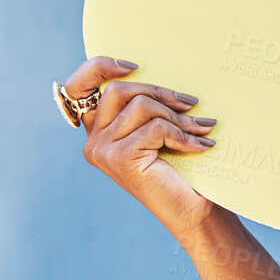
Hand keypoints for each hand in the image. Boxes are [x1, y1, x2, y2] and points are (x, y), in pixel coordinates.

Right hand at [67, 56, 217, 237]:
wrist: (193, 213)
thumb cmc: (181, 172)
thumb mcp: (158, 133)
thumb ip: (146, 108)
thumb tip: (159, 74)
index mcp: (98, 132)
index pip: (77, 87)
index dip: (99, 67)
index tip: (134, 67)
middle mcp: (93, 141)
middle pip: (119, 90)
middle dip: (161, 92)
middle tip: (191, 104)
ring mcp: (103, 151)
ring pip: (141, 106)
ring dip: (178, 116)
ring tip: (202, 129)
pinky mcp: (120, 158)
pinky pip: (156, 128)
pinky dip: (183, 135)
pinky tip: (202, 146)